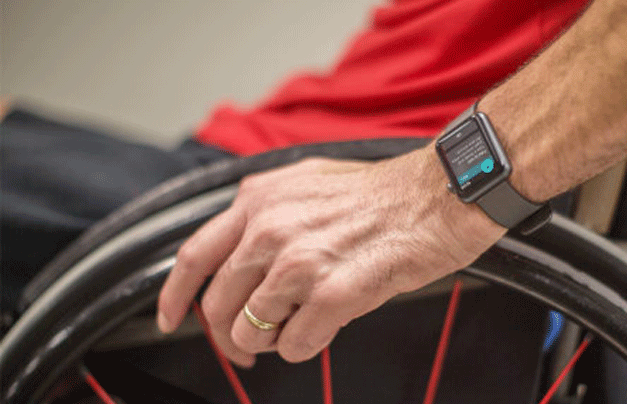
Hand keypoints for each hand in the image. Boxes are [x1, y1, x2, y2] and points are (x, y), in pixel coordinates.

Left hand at [156, 147, 504, 364]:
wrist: (440, 196)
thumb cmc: (383, 193)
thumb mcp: (308, 183)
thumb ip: (266, 214)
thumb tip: (242, 255)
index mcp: (259, 200)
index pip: (194, 256)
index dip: (175, 296)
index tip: (173, 318)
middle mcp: (270, 228)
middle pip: (218, 304)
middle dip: (228, 335)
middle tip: (247, 345)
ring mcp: (299, 262)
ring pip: (251, 331)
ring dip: (271, 340)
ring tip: (299, 326)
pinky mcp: (333, 293)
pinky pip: (294, 345)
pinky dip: (306, 345)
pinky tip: (327, 325)